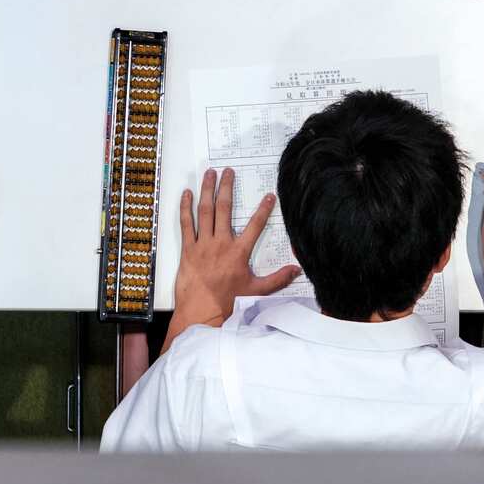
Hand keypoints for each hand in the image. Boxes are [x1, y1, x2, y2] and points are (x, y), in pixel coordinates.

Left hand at [170, 168, 299, 336]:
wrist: (201, 312)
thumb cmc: (228, 303)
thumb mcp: (257, 291)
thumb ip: (278, 279)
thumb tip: (297, 269)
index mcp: (239, 253)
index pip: (255, 225)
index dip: (263, 209)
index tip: (269, 195)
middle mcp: (221, 244)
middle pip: (224, 209)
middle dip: (227, 187)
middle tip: (228, 171)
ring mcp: (202, 244)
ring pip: (205, 211)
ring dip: (207, 191)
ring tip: (209, 174)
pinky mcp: (187, 249)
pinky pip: (185, 224)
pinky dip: (185, 208)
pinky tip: (186, 194)